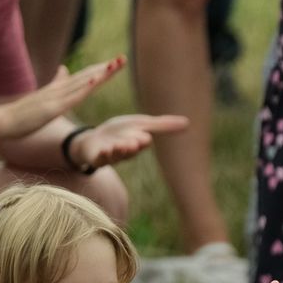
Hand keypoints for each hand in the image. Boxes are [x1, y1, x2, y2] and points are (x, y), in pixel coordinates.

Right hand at [0, 57, 125, 139]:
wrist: (2, 121)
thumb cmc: (22, 113)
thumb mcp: (44, 96)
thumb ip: (56, 82)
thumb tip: (65, 68)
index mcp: (59, 89)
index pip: (85, 76)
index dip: (101, 69)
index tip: (117, 62)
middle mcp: (59, 90)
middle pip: (87, 76)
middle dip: (106, 68)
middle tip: (123, 58)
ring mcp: (56, 97)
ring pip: (83, 83)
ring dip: (100, 74)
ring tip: (115, 64)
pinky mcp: (52, 108)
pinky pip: (72, 97)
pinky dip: (85, 88)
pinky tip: (96, 81)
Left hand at [67, 113, 189, 169]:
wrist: (94, 139)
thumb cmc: (120, 132)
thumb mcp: (141, 124)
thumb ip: (162, 125)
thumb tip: (188, 123)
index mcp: (138, 143)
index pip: (142, 140)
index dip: (142, 139)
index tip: (145, 136)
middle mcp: (126, 152)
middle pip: (131, 149)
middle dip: (131, 144)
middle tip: (132, 141)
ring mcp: (112, 156)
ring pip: (117, 155)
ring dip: (118, 150)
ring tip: (118, 145)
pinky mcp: (97, 158)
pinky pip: (101, 159)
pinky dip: (103, 155)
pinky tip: (104, 149)